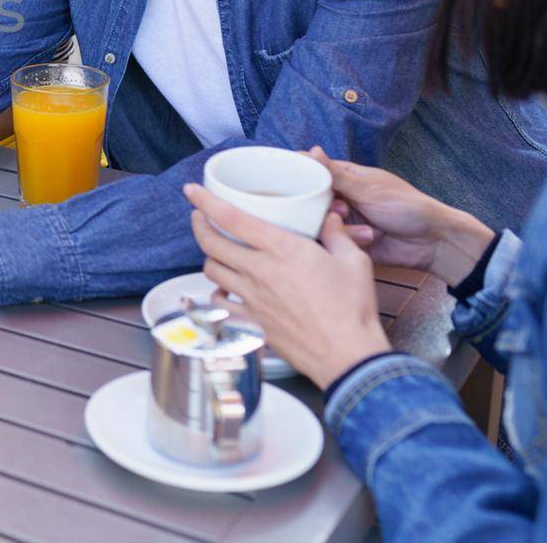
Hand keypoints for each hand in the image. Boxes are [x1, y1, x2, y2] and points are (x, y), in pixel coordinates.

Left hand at [186, 182, 389, 389]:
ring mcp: (251, 298)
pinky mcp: (251, 322)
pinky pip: (219, 304)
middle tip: (200, 217)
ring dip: (210, 257)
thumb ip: (337, 234)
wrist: (347, 356)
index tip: (192, 191)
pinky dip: (216, 295)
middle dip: (200, 225)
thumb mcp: (354, 261)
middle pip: (211, 243)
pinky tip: (224, 291)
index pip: (232, 218)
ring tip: (217, 251)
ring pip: (211, 271)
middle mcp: (259, 271)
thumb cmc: (352, 309)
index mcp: (283, 249)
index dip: (206, 201)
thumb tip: (330, 218)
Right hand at [307, 147, 493, 285]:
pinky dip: (351, 239)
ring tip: (367, 228)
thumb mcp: (368, 188)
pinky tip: (372, 237)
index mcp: (344, 176)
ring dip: (343, 226)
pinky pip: (333, 240)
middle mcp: (339, 196)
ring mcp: (342, 219)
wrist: (430, 242)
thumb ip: (335, 174)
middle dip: (325, 207)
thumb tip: (311, 150)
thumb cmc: (406, 206)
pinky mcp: (346, 240)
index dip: (299, 175)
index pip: (310, 169)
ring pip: (319, 222)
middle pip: (309, 199)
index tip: (291, 182)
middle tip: (343, 209)